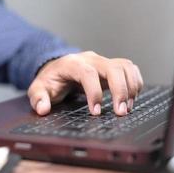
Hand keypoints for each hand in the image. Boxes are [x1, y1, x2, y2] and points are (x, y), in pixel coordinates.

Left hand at [28, 51, 142, 115]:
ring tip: (127, 107)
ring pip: (125, 67)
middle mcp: (90, 60)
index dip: (94, 93)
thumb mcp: (38, 88)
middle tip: (121, 112)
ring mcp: (102, 62)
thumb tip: (43, 109)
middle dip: (120, 90)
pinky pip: (129, 69)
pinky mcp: (111, 66)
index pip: (88, 73)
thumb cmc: (50, 80)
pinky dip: (135, 82)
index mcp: (72, 64)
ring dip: (131, 87)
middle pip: (113, 68)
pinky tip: (131, 98)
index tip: (96, 112)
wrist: (57, 68)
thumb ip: (38, 97)